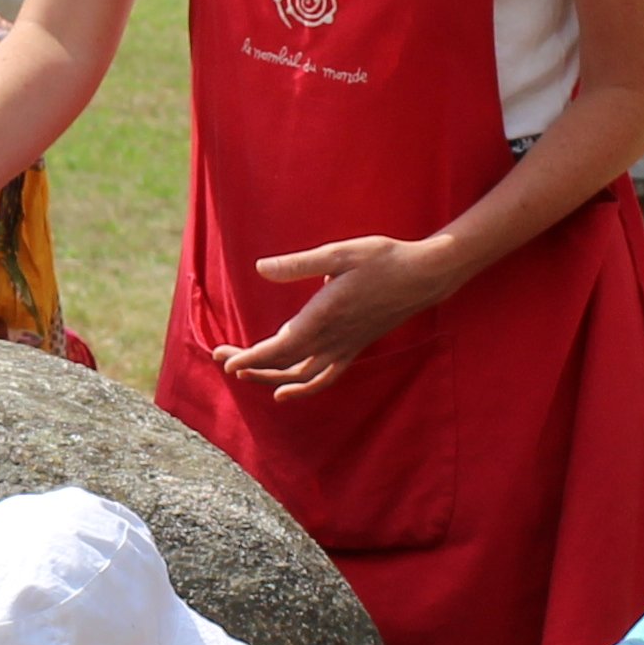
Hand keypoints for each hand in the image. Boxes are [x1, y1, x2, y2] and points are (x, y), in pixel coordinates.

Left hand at [221, 236, 461, 394]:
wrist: (423, 276)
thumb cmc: (382, 258)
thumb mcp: (339, 253)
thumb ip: (298, 264)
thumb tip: (261, 268)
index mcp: (324, 316)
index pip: (280, 347)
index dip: (250, 358)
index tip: (225, 362)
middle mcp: (332, 339)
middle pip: (283, 362)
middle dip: (249, 363)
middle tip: (219, 355)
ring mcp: (344, 347)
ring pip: (301, 375)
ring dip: (269, 376)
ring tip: (242, 371)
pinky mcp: (354, 348)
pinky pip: (324, 377)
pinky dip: (303, 388)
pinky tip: (284, 391)